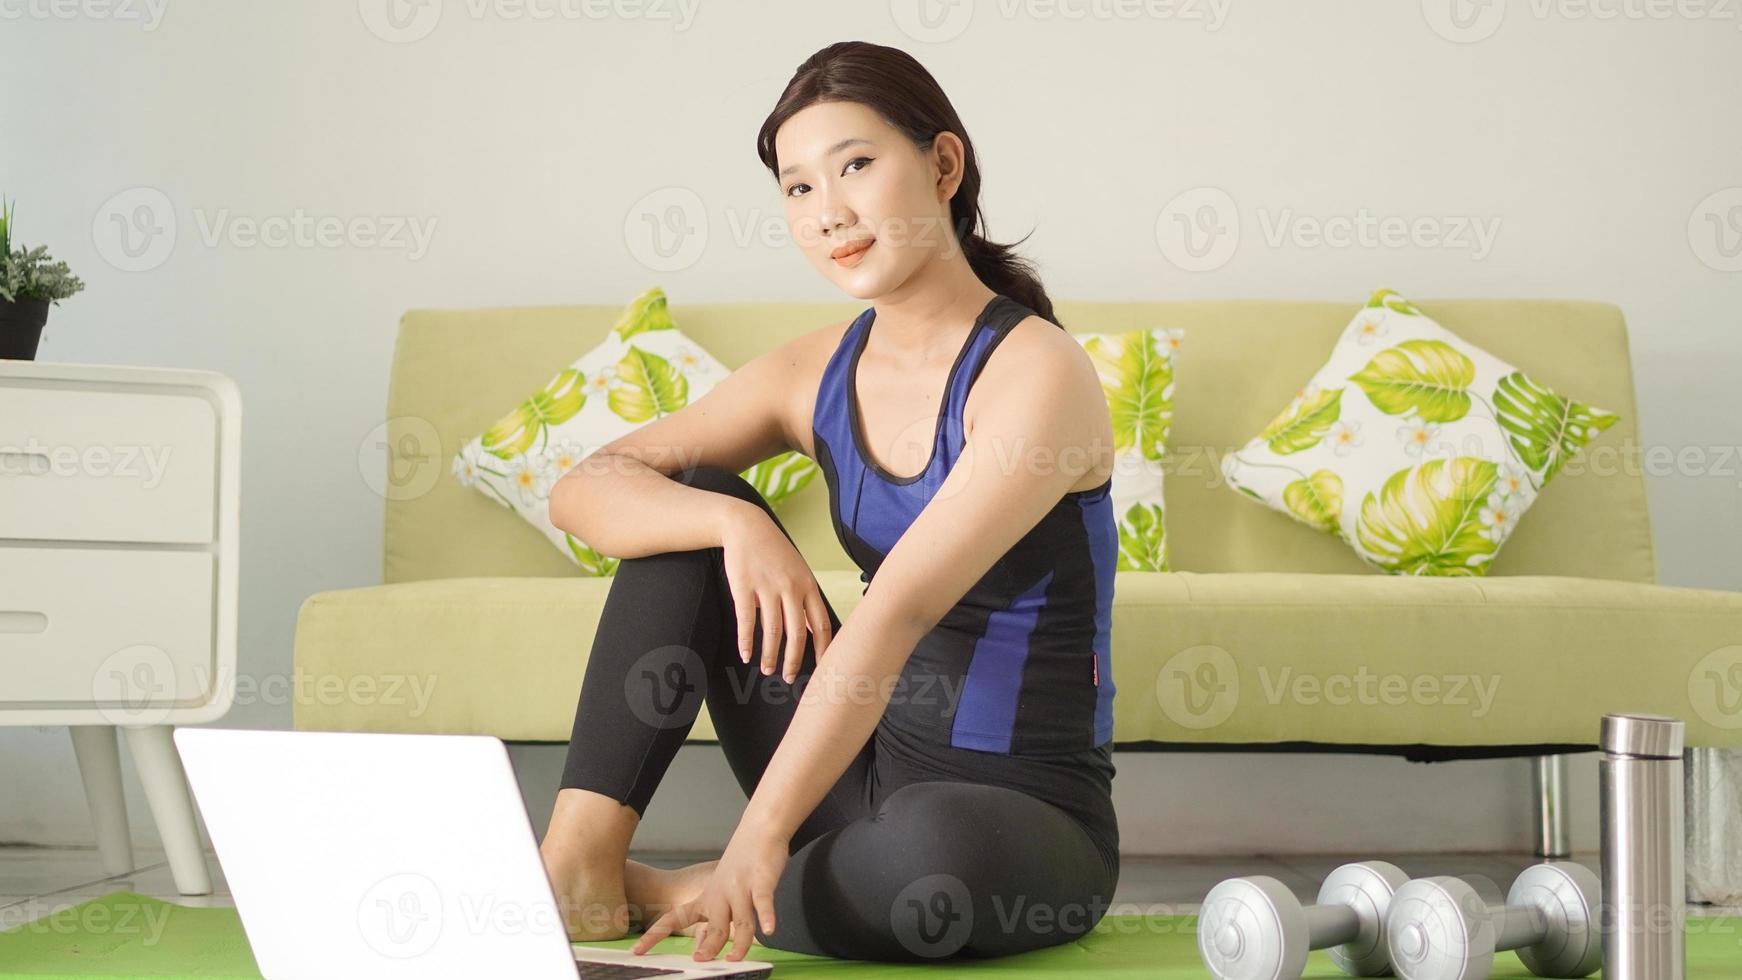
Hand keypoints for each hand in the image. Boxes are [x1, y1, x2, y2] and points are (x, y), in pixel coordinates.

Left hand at [631, 825, 787, 961]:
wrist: (758, 830)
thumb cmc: (741, 866)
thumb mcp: (722, 893)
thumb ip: (716, 920)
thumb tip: (704, 949)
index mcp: (707, 898)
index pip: (675, 918)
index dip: (656, 935)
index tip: (637, 951)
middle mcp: (720, 894)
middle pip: (714, 928)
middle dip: (708, 947)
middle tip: (700, 961)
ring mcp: (741, 888)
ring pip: (741, 922)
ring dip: (739, 943)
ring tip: (735, 959)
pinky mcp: (761, 881)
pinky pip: (762, 901)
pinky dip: (767, 916)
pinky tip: (770, 930)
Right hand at [719, 504, 832, 683]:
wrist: (746, 526)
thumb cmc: (774, 551)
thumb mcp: (798, 570)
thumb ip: (806, 597)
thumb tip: (813, 629)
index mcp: (808, 586)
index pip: (822, 624)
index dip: (824, 650)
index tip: (823, 668)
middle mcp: (791, 588)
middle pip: (797, 634)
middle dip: (794, 661)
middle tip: (789, 678)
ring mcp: (767, 588)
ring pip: (773, 632)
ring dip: (770, 655)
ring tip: (768, 670)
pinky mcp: (744, 587)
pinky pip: (747, 621)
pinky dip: (746, 641)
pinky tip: (745, 654)